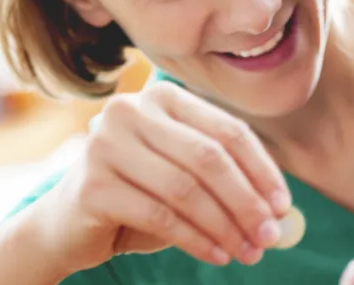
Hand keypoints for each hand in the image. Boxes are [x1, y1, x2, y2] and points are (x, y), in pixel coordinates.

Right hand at [26, 81, 290, 274]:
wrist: (70, 223)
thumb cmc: (142, 194)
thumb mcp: (188, 176)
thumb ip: (230, 182)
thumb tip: (280, 210)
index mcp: (164, 98)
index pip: (228, 131)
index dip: (262, 170)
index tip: (283, 205)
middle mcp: (131, 111)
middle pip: (209, 158)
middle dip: (247, 202)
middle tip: (269, 236)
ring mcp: (106, 144)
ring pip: (186, 189)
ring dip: (225, 226)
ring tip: (247, 252)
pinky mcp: (92, 184)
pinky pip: (160, 216)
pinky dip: (196, 240)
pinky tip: (217, 255)